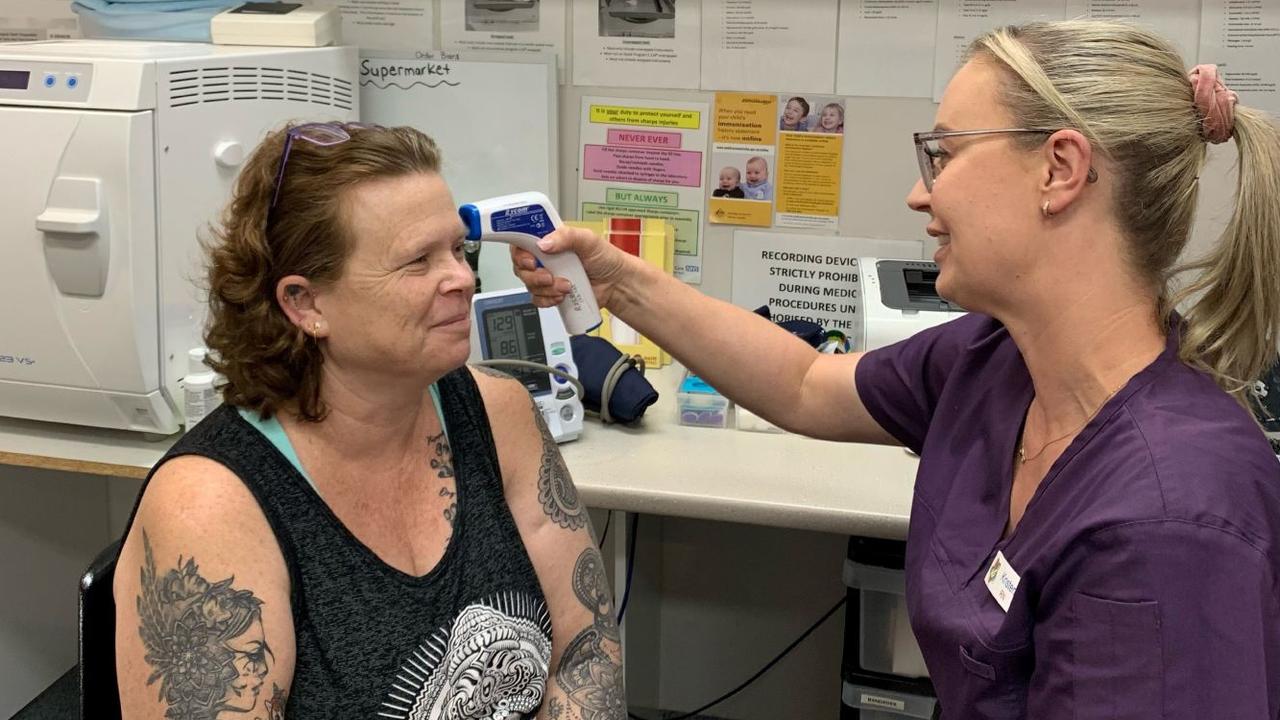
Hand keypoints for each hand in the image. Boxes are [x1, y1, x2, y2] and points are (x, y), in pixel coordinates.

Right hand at [510, 225, 629, 309]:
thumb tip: (544, 243)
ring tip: (566, 286)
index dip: (520, 252)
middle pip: (521, 267)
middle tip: (550, 276)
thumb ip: (566, 237)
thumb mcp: (588, 239)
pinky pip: (537, 299)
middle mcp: (545, 257)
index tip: (530, 260)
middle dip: (534, 275)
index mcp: (550, 239)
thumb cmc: (605, 258)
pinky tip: (561, 296)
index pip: (522, 241)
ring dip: (546, 289)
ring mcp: (547, 276)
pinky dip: (547, 300)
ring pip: (529, 285)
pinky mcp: (551, 293)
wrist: (615, 283)